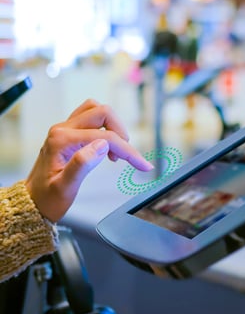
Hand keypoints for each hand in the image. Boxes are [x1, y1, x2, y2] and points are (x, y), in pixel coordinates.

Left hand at [25, 99, 153, 221]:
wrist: (33, 202)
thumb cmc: (47, 198)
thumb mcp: (64, 188)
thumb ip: (82, 164)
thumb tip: (102, 145)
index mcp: (61, 141)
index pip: (105, 137)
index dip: (128, 150)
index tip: (142, 165)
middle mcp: (62, 129)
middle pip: (102, 112)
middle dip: (121, 132)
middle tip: (126, 155)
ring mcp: (65, 129)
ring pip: (96, 110)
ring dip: (113, 126)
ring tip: (116, 150)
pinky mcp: (69, 133)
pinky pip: (92, 119)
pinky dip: (106, 128)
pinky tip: (107, 148)